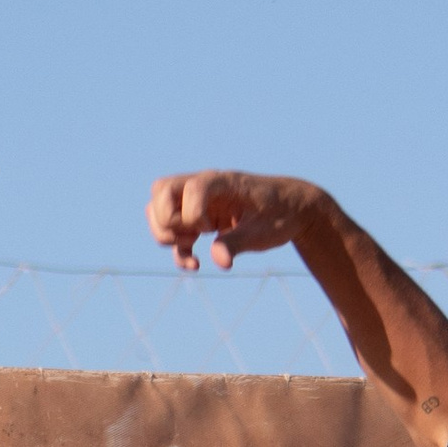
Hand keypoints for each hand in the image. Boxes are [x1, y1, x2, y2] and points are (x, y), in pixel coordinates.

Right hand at [146, 171, 321, 272]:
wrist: (291, 210)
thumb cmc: (281, 214)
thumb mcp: (266, 231)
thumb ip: (239, 243)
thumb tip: (218, 261)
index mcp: (222, 182)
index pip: (190, 187)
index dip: (193, 213)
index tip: (213, 229)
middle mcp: (203, 187)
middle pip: (159, 190)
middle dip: (166, 221)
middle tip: (192, 236)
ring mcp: (197, 202)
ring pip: (156, 209)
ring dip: (166, 235)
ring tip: (192, 249)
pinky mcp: (198, 219)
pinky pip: (171, 230)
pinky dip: (177, 250)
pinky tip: (196, 264)